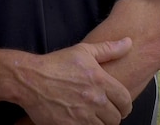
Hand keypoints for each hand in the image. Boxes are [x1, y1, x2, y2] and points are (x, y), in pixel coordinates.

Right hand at [16, 38, 132, 124]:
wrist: (30, 80)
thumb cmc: (56, 64)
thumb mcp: (83, 51)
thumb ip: (109, 49)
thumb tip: (129, 42)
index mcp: (100, 81)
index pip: (125, 100)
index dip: (125, 105)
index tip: (120, 106)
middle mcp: (94, 99)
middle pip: (116, 118)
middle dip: (112, 115)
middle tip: (105, 112)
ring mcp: (82, 115)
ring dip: (100, 123)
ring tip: (93, 117)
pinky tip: (81, 121)